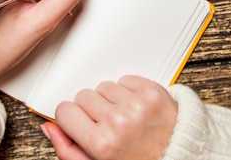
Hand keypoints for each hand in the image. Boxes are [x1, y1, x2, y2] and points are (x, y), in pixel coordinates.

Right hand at [42, 76, 176, 159]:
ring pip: (104, 86)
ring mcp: (137, 104)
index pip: (64, 110)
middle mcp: (118, 121)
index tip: (81, 124)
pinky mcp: (153, 91)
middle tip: (106, 125)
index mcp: (100, 143)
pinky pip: (126, 79)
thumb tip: (50, 127)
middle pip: (83, 96)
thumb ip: (68, 150)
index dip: (71, 119)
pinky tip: (135, 109)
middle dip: (91, 110)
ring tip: (124, 118)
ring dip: (111, 100)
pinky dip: (129, 91)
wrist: (180, 159)